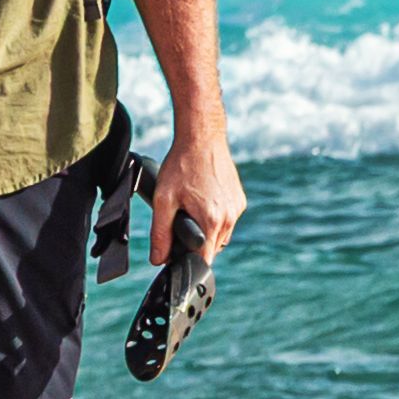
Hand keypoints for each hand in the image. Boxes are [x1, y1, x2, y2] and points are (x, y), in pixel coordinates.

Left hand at [144, 125, 245, 257]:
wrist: (202, 138)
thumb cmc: (181, 165)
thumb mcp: (163, 200)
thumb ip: (160, 233)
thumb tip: (158, 259)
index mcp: (212, 221)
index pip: (203, 259)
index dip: (187, 259)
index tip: (175, 251)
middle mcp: (229, 218)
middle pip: (212, 250)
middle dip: (195, 244)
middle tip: (179, 221)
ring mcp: (237, 209)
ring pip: (221, 237)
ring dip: (206, 231)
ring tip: (192, 209)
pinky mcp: (240, 201)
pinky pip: (227, 221)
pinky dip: (215, 218)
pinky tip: (203, 201)